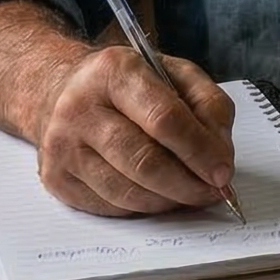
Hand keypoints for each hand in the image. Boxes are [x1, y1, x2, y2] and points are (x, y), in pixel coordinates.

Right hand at [27, 45, 237, 215]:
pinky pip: (111, 207)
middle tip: (213, 192)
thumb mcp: (172, 73)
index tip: (223, 172)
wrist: (58, 93)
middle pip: (145, 162)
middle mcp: (80, 108)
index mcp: (114, 71)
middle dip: (188, 184)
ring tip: (189, 194)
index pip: (164, 119)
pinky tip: (158, 195)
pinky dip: (143, 207)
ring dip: (169, 201)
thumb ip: (208, 105)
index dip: (200, 151)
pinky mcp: (57, 178)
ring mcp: (63, 146)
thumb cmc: (125, 86)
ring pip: (129, 192)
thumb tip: (220, 156)